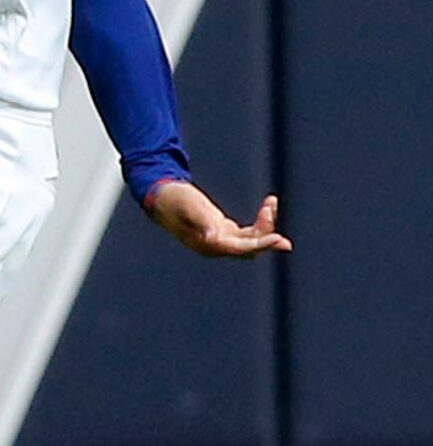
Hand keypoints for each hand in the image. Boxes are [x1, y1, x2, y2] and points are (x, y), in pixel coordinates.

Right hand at [144, 181, 291, 257]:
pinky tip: (268, 203)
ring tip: (271, 202)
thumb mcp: (188, 206)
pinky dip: (260, 221)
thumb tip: (212, 237)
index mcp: (207, 244)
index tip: (278, 239)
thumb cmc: (173, 199)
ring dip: (265, 226)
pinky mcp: (223, 230)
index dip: (260, 245)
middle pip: (249, 249)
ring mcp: (220, 239)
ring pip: (251, 241)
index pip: (239, 249)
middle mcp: (215, 246)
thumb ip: (201, 220)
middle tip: (285, 241)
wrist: (160, 195)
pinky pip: (248, 231)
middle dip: (266, 240)